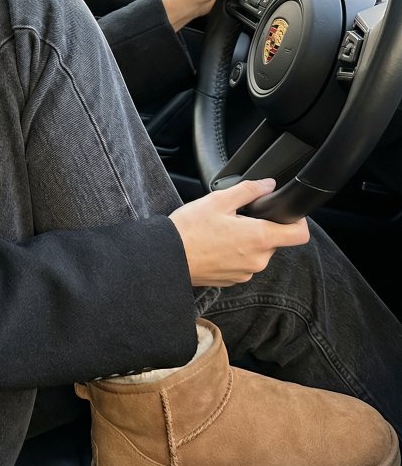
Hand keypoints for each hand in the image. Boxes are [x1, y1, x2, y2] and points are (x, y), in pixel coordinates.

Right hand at [168, 178, 309, 286]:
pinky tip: (214, 245)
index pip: (299, 234)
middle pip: (274, 240)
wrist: (166, 257)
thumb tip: (268, 185)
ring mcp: (246, 273)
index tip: (284, 213)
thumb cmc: (190, 230)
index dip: (297, 221)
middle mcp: (258, 260)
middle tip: (234, 218)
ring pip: (257, 252)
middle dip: (259, 227)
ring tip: (220, 232)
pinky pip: (243, 263)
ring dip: (246, 241)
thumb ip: (249, 190)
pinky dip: (234, 254)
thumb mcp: (218, 200)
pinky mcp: (233, 281)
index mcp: (259, 238)